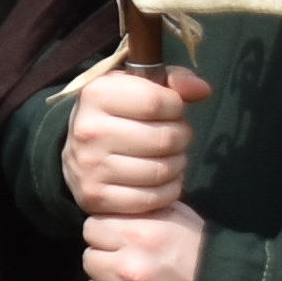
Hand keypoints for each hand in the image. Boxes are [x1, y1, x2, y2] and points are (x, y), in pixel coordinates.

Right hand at [62, 60, 206, 219]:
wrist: (79, 154)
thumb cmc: (118, 115)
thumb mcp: (139, 88)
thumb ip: (173, 82)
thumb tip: (202, 90)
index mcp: (96, 94)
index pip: (157, 102)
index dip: (175, 107)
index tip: (170, 110)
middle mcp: (88, 130)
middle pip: (165, 139)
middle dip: (180, 139)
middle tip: (172, 138)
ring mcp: (89, 166)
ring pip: (162, 170)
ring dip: (176, 166)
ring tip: (165, 158)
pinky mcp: (96, 197)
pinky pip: (154, 198)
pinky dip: (167, 191)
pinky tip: (157, 181)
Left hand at [80, 204, 208, 280]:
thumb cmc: (209, 256)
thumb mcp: (179, 218)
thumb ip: (143, 212)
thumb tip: (117, 207)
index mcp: (137, 235)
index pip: (92, 228)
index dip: (105, 233)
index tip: (118, 240)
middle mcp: (127, 267)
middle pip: (90, 259)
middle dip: (106, 260)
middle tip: (127, 264)